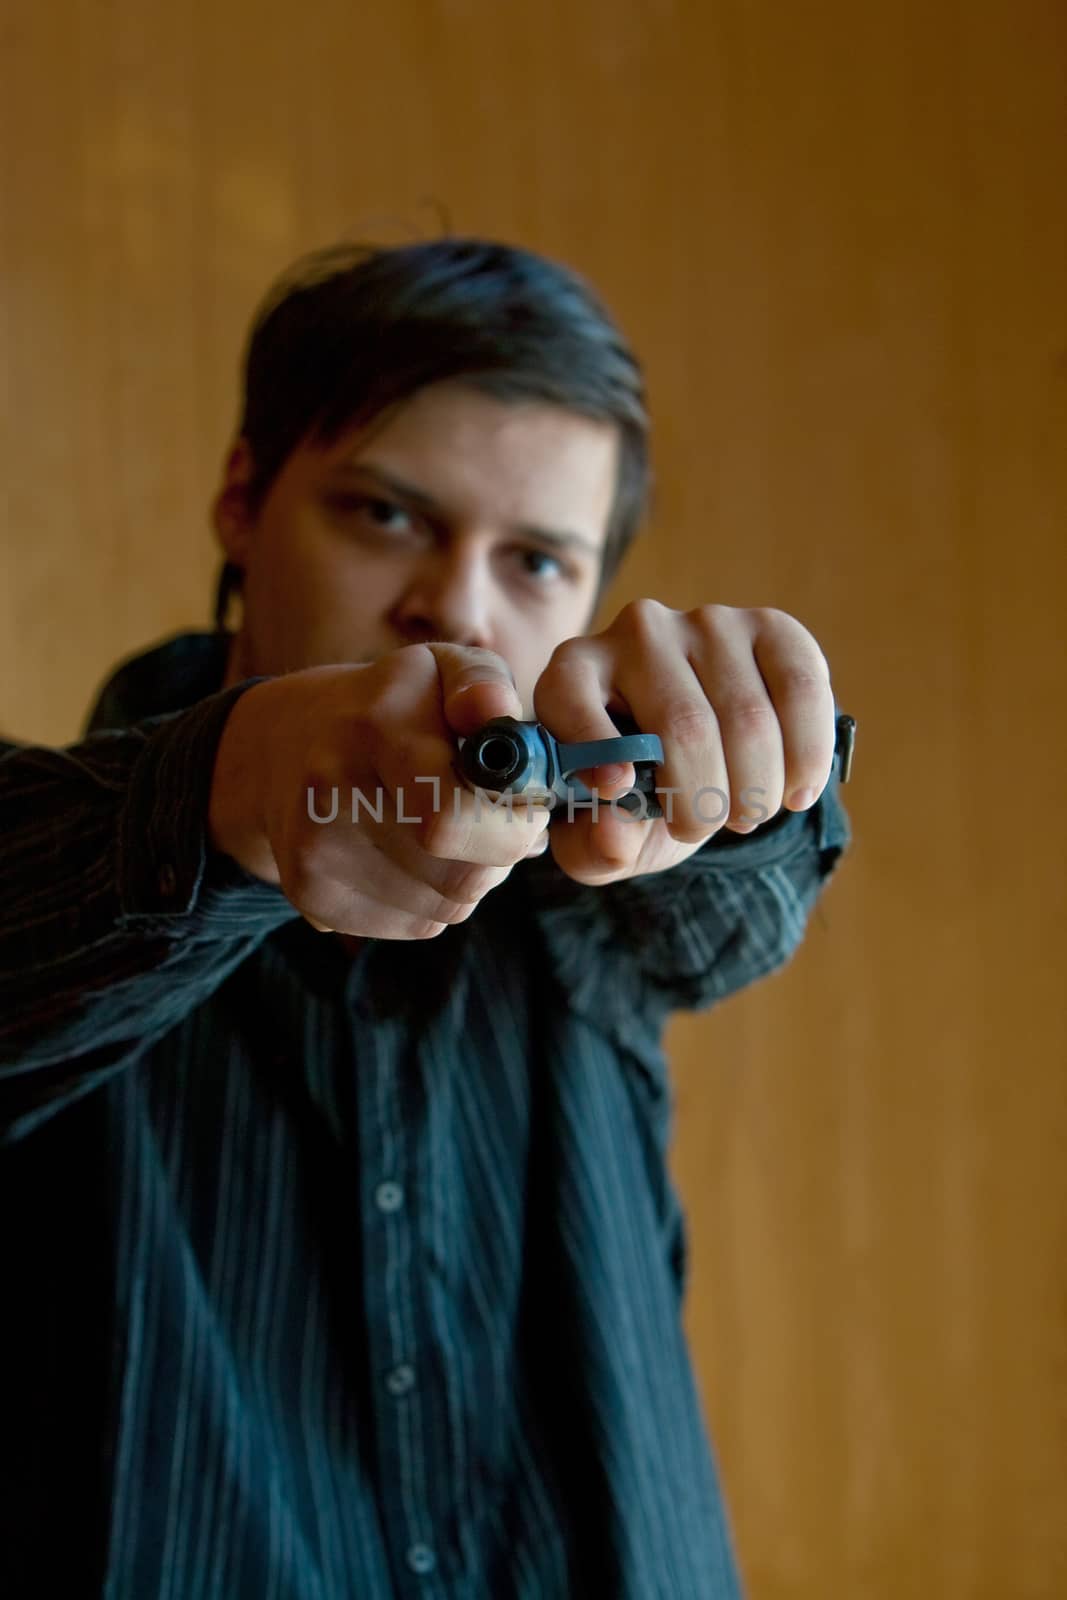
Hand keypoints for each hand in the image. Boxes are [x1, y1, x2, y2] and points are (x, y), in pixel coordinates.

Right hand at [208, 643, 549, 936]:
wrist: (282, 743)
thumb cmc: (390, 705)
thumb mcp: (442, 670)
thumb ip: (484, 685)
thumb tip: (497, 715)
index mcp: (376, 726)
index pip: (453, 821)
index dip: (510, 828)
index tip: (522, 807)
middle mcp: (333, 791)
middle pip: (459, 879)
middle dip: (496, 857)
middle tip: (489, 822)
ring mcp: (313, 850)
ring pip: (444, 910)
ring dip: (465, 881)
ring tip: (446, 833)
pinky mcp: (308, 894)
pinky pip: (414, 926)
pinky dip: (431, 902)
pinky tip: (412, 857)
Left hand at [531, 599, 836, 884]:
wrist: (701, 759)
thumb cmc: (639, 796)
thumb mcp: (605, 835)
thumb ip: (593, 845)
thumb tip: (614, 831)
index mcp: (572, 676)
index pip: (571, 695)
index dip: (594, 743)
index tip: (618, 790)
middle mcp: (636, 633)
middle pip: (684, 725)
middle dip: (704, 799)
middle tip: (703, 827)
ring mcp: (705, 623)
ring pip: (749, 717)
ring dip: (758, 789)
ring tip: (747, 812)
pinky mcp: (767, 627)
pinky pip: (802, 689)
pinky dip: (807, 756)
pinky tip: (795, 791)